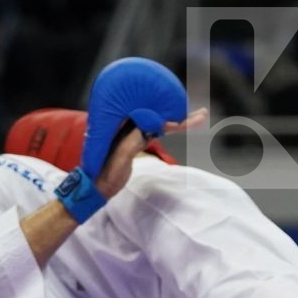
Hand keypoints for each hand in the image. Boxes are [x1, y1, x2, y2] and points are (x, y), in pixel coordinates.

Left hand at [92, 108, 206, 198]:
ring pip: (160, 122)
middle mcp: (130, 124)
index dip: (170, 112)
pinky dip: (170, 128)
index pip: (152, 114)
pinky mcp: (138, 141)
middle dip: (180, 112)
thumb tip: (150, 127)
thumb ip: (133, 141)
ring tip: (199, 116)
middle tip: (201, 113)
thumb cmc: (104, 172)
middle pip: (159, 114)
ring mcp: (134, 132)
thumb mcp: (119, 157)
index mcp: (124, 123)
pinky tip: (179, 125)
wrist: (97, 186)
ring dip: (179, 119)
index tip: (185, 112)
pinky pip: (157, 131)